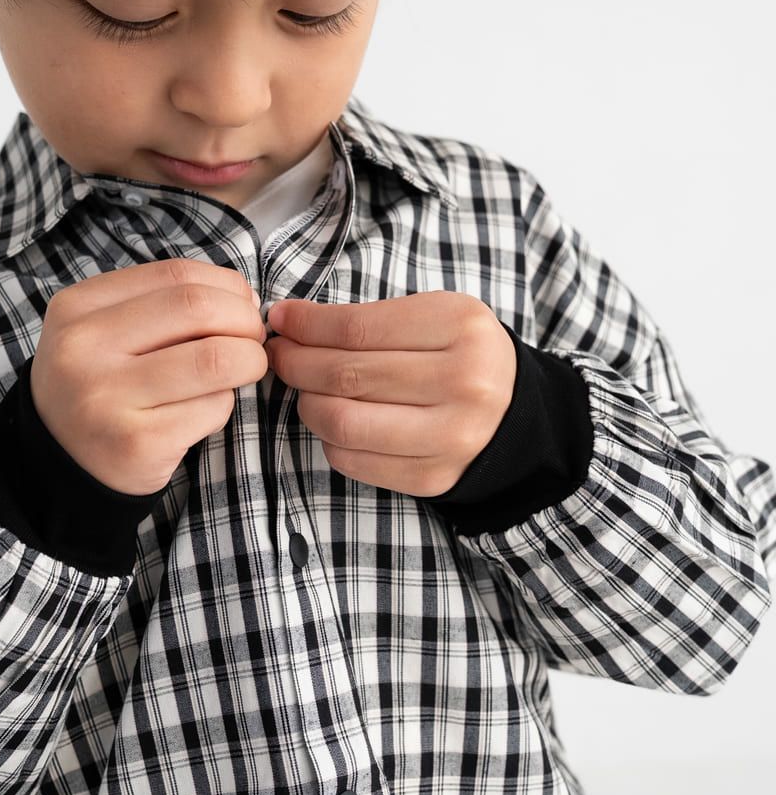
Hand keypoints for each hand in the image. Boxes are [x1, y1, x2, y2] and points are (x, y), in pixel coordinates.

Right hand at [30, 258, 267, 495]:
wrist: (58, 462)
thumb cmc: (101, 386)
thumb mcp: (106, 330)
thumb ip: (164, 305)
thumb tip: (244, 296)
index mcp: (78, 308)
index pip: (176, 274)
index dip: (227, 287)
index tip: (242, 305)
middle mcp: (84, 348)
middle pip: (197, 308)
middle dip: (244, 321)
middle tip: (253, 340)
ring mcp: (107, 397)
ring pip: (215, 359)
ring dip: (248, 362)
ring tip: (244, 370)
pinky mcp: (138, 443)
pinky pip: (212, 408)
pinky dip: (225, 405)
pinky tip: (206, 410)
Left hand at [263, 291, 516, 496]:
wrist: (514, 415)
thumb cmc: (460, 356)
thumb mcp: (433, 317)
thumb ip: (368, 320)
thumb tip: (288, 322)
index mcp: (461, 327)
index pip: (357, 330)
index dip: (306, 327)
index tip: (280, 322)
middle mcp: (463, 383)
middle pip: (346, 376)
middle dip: (296, 364)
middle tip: (280, 356)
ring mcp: (450, 436)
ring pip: (342, 422)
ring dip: (307, 404)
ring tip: (305, 390)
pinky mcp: (433, 477)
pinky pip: (352, 460)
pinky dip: (329, 439)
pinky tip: (332, 421)